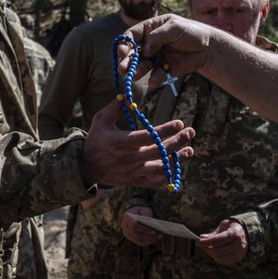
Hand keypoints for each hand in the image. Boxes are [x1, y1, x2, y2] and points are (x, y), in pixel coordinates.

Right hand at [80, 101, 194, 187]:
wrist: (87, 167)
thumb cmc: (96, 140)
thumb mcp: (101, 120)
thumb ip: (115, 107)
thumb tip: (130, 96)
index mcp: (122, 142)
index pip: (149, 137)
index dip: (166, 130)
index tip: (179, 123)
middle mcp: (130, 159)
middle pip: (159, 151)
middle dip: (178, 141)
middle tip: (190, 132)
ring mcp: (134, 172)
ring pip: (161, 168)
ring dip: (178, 160)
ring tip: (190, 150)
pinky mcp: (135, 181)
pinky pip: (155, 182)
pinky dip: (168, 176)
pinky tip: (177, 166)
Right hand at [117, 14, 215, 85]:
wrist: (207, 47)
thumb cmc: (191, 31)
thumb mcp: (174, 28)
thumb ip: (158, 36)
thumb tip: (145, 48)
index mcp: (149, 29)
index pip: (132, 35)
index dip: (125, 43)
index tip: (122, 52)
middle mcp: (149, 44)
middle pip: (133, 52)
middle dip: (127, 61)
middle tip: (122, 69)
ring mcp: (155, 58)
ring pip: (142, 65)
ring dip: (136, 71)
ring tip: (133, 77)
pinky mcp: (163, 70)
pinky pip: (156, 75)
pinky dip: (154, 79)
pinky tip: (154, 82)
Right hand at [121, 207, 162, 246]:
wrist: (134, 212)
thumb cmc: (140, 210)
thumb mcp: (144, 209)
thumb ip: (147, 214)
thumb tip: (153, 223)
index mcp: (126, 217)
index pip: (134, 226)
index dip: (144, 229)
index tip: (154, 231)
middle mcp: (124, 227)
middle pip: (137, 235)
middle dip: (149, 236)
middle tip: (160, 235)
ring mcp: (127, 233)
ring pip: (138, 240)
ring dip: (150, 240)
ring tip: (160, 236)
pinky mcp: (131, 238)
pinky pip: (140, 242)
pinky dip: (148, 242)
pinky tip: (156, 239)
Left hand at [197, 218, 247, 264]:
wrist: (248, 233)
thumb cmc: (234, 227)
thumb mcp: (225, 225)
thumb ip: (214, 233)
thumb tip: (202, 237)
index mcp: (234, 234)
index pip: (217, 240)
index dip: (206, 242)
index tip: (198, 241)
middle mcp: (238, 245)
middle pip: (218, 251)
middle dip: (207, 248)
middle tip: (201, 244)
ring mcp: (239, 253)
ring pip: (220, 258)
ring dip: (210, 253)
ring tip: (206, 247)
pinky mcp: (238, 258)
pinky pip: (224, 261)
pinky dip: (216, 258)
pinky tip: (212, 252)